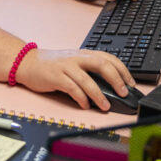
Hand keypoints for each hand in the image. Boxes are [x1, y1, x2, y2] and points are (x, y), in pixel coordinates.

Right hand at [13, 48, 135, 110]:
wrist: (28, 63)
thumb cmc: (54, 65)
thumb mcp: (75, 63)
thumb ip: (90, 70)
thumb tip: (111, 87)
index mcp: (85, 54)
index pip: (109, 58)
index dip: (123, 70)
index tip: (131, 83)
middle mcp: (77, 58)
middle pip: (102, 65)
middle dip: (116, 79)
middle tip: (124, 92)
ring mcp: (66, 66)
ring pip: (87, 80)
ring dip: (99, 94)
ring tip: (105, 106)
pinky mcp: (56, 77)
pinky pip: (72, 88)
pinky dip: (81, 98)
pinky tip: (85, 105)